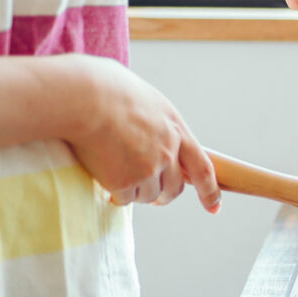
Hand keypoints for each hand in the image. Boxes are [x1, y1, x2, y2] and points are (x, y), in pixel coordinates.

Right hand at [65, 55, 220, 211]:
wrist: (83, 97)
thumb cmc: (106, 89)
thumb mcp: (145, 99)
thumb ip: (155, 121)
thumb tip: (149, 128)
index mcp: (176, 128)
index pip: (203, 167)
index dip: (210, 191)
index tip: (214, 207)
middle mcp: (168, 152)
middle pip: (175, 188)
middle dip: (165, 195)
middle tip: (154, 197)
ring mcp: (148, 168)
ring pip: (149, 195)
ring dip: (137, 191)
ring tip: (117, 173)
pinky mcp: (125, 181)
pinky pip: (125, 198)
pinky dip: (116, 193)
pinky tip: (105, 177)